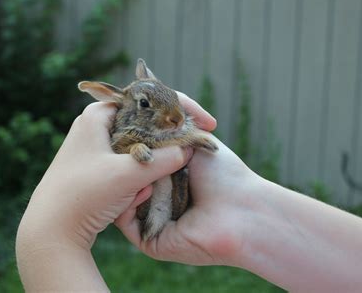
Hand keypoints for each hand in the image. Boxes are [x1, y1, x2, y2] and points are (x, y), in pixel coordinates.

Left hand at [16, 93, 216, 289]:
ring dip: (148, 170)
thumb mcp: (127, 175)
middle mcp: (96, 126)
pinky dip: (135, 181)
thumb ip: (162, 159)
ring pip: (140, 149)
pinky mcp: (98, 168)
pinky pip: (129, 167)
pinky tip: (130, 199)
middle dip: (164, 146)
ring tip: (138, 192)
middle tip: (186, 156)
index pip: (148, 100)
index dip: (178, 109)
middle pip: (146, 125)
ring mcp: (96, 148)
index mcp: (98, 115)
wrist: (51, 230)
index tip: (205, 122)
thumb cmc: (83, 195)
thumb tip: (188, 149)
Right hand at [115, 134, 262, 265]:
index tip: (124, 131)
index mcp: (169, 179)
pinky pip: (127, 223)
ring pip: (124, 201)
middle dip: (122, 164)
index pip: (137, 164)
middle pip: (127, 182)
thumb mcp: (192, 140)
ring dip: (125, 182)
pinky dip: (127, 204)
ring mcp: (154, 221)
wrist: (242, 208)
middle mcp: (160, 200)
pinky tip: (140, 187)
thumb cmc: (223, 173)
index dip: (128, 149)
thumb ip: (166, 131)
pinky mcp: (151, 242)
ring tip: (133, 165)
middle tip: (119, 148)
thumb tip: (139, 119)